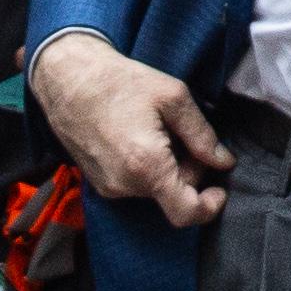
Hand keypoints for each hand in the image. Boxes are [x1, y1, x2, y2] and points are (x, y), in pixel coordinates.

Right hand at [30, 32, 229, 227]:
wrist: (67, 78)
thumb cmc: (119, 81)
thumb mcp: (173, 97)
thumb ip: (202, 135)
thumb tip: (223, 161)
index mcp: (147, 166)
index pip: (186, 212)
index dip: (209, 207)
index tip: (219, 190)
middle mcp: (125, 184)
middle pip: (174, 195)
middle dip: (189, 170)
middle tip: (183, 135)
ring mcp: (109, 186)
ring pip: (155, 189)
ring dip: (166, 168)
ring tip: (156, 130)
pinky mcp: (98, 182)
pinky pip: (135, 184)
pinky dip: (147, 168)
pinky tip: (139, 137)